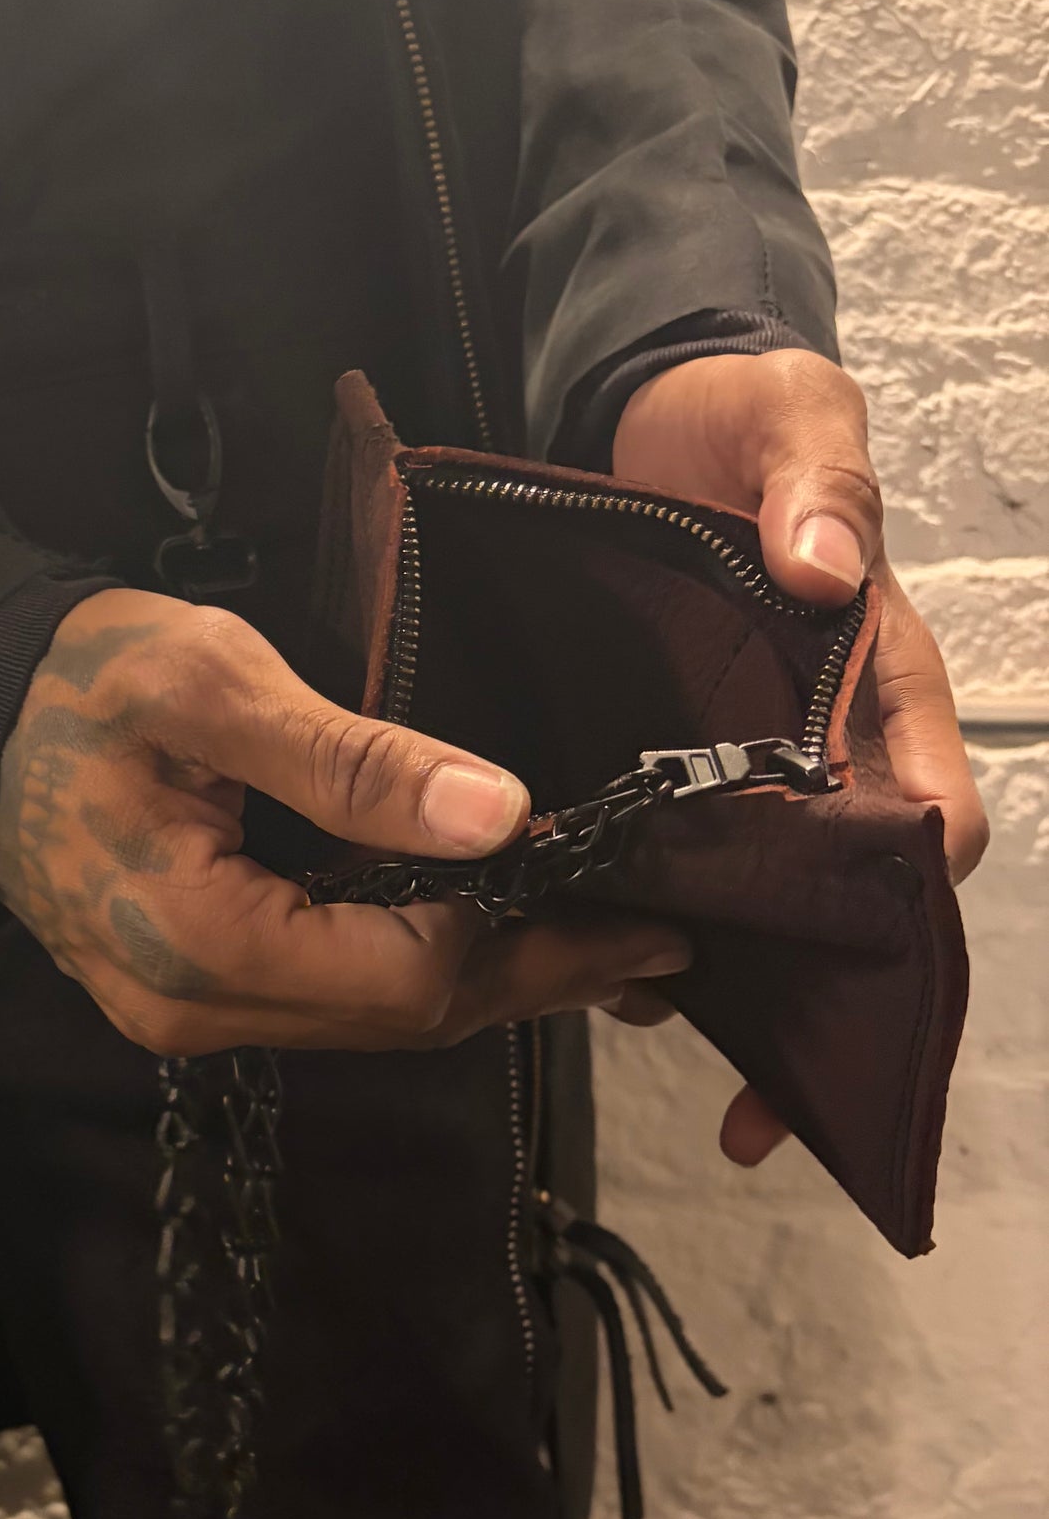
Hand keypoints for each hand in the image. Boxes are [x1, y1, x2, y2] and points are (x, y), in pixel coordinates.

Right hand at [0, 589, 690, 1054]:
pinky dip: (419, 969)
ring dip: (488, 980)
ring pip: (372, 1020)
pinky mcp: (187, 990)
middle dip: (535, 979)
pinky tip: (482, 931)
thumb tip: (501, 814)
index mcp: (200, 942)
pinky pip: (329, 999)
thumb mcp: (216, 686)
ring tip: (597, 939)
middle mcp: (193, 1008)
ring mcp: (185, 1012)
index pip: (407, 975)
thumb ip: (355, 760)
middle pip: (403, 1019)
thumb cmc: (75, 681)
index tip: (630, 898)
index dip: (527, 940)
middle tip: (655, 940)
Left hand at [613, 346, 988, 1163]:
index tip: (874, 935)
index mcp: (881, 677)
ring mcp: (740, 768)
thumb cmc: (740, 422)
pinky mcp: (660, 770)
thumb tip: (825, 569)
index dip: (915, 881)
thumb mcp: (793, 421)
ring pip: (754, 907)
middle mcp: (822, 744)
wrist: (644, 418)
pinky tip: (586, 966)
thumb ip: (817, 486)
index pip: (933, 804)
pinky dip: (640, 927)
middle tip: (768, 1100)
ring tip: (650, 1032)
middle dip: (820, 1001)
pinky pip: (666, 869)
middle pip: (850, 902)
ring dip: (721, 982)